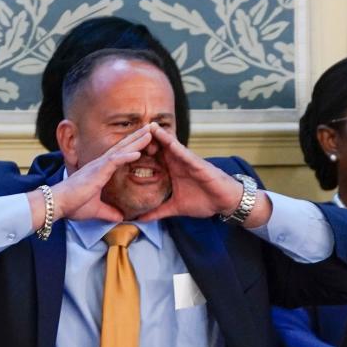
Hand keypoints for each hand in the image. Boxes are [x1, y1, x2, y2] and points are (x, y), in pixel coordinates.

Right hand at [30, 124, 152, 225]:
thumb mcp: (95, 210)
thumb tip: (120, 218)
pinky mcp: (96, 171)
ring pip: (121, 150)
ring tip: (149, 133)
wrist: (58, 204)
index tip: (145, 142)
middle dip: (137, 137)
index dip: (132, 147)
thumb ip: (108, 212)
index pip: (119, 156)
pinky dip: (126, 156)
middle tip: (151, 128)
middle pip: (122, 147)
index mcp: (100, 171)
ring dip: (136, 141)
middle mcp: (100, 164)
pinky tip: (138, 152)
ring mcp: (98, 166)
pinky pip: (114, 161)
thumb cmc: (72, 205)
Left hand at [138, 124, 271, 225]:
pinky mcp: (196, 162)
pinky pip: (182, 150)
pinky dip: (172, 143)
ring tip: (144, 127)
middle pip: (158, 148)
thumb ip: (158, 212)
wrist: (224, 202)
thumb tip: (140, 219)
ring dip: (157, 135)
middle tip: (128, 135)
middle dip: (145, 140)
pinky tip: (162, 136)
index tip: (122, 151)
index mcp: (171, 170)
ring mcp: (186, 160)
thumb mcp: (175, 208)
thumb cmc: (204, 201)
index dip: (138, 153)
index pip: (152, 158)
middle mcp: (177, 162)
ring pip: (169, 144)